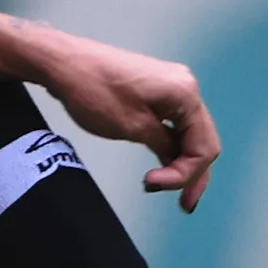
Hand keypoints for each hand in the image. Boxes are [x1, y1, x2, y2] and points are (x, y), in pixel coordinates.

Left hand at [31, 37, 220, 209]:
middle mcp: (185, 87)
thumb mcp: (132, 127)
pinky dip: (168, 147)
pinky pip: (173, 125)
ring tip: (163, 187)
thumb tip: (177, 161)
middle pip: (201, 140)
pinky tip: (161, 167)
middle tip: (183, 204)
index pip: (204, 147)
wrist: (63, 62)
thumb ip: (163, 145)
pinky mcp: (155, 91)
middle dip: (190, 173)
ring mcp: (171, 87)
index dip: (185, 175)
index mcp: (186, 94)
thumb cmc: (94, 92)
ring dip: (179, 162)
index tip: (153, 185)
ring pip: (187, 134)